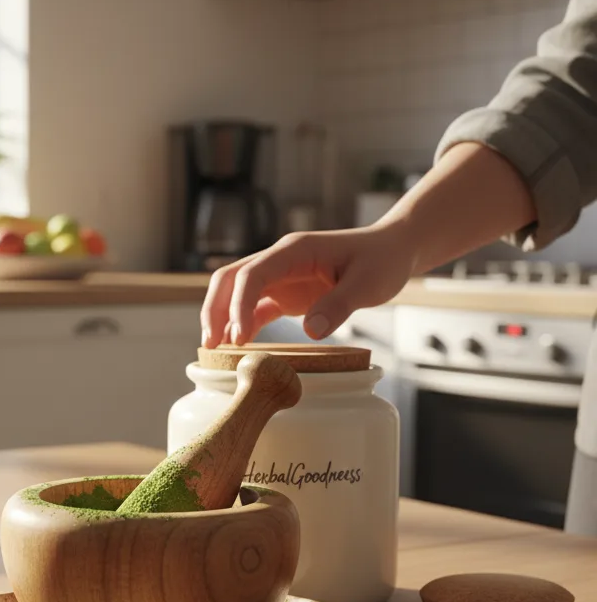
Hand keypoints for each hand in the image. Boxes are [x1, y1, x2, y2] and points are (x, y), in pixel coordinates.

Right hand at [200, 222, 419, 346]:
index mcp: (294, 251)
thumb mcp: (368, 283)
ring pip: (235, 293)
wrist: (392, 251)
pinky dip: (242, 325)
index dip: (239, 305)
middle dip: (215, 310)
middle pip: (230, 279)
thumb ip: (339, 305)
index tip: (238, 337)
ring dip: (222, 318)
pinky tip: (237, 347)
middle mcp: (279, 261)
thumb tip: (310, 332)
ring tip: (214, 350)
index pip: (252, 274)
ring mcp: (280, 277)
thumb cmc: (382, 260)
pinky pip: (254, 308)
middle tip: (210, 345)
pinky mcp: (285, 294)